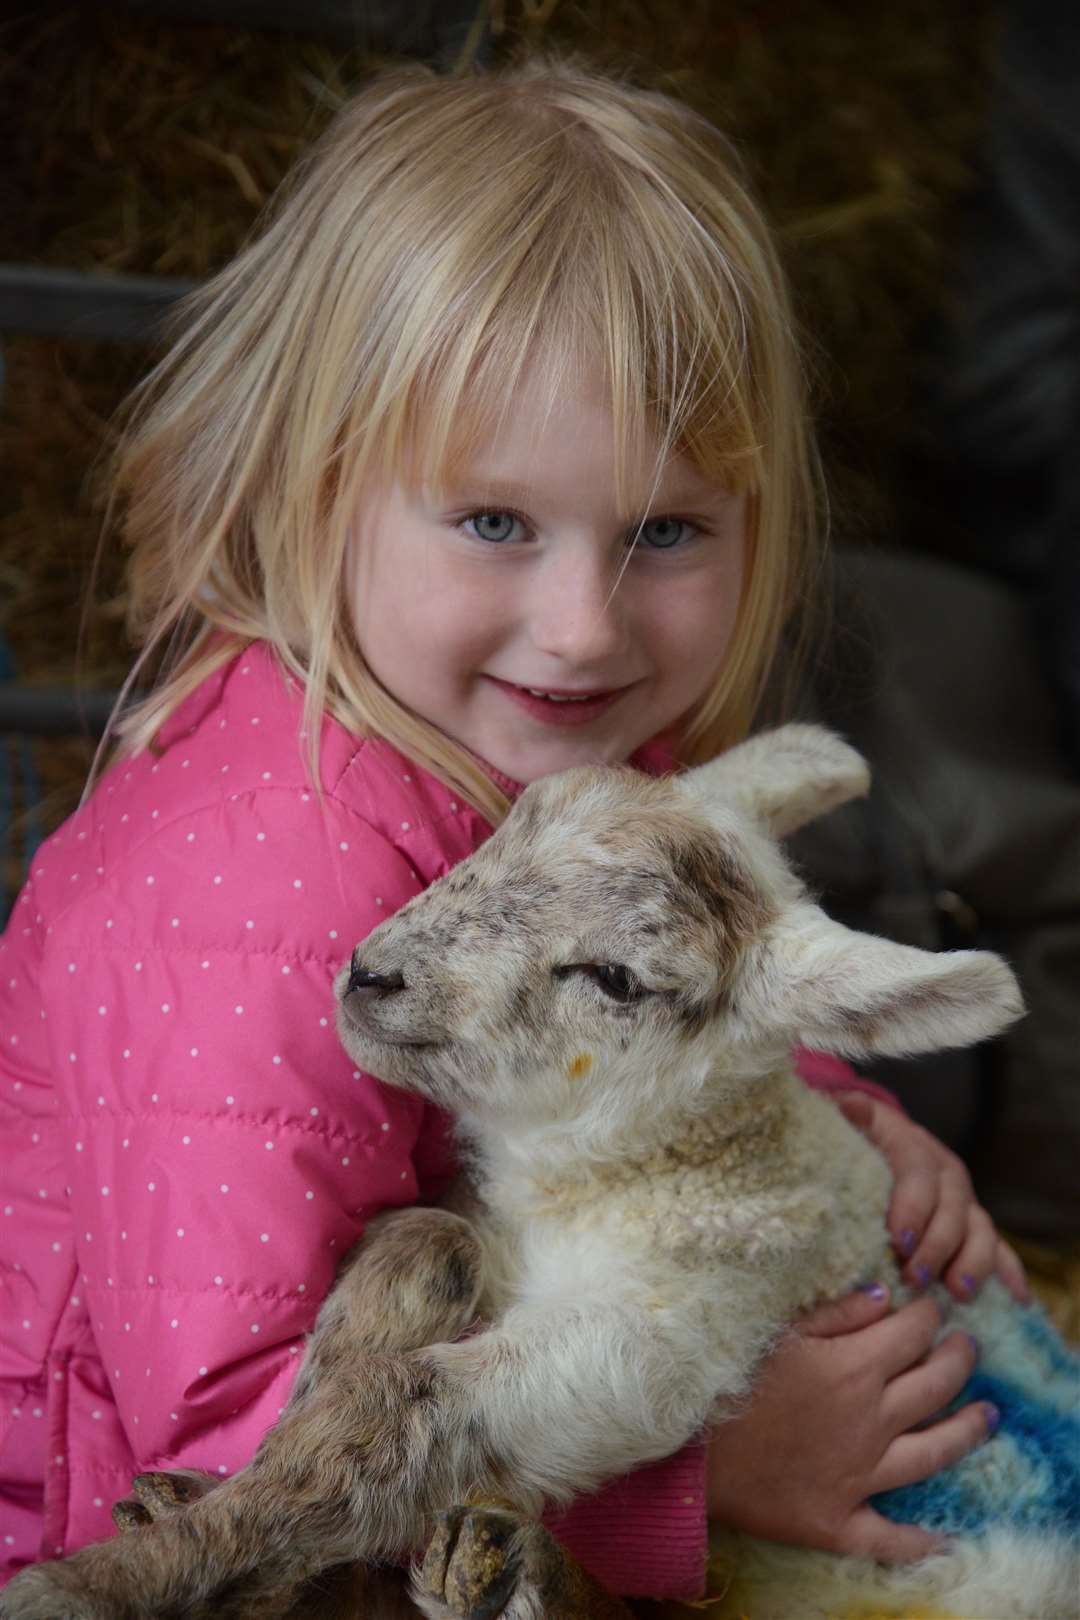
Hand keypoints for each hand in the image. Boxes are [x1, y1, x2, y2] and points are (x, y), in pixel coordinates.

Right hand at [706, 1286, 997, 1560]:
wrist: (686, 1450)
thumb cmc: (725, 1378)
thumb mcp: (777, 1329)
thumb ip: (836, 1311)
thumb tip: (884, 1295)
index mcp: (854, 1367)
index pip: (913, 1331)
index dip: (928, 1314)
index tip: (930, 1306)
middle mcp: (870, 1420)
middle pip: (935, 1384)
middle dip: (958, 1359)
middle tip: (968, 1346)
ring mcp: (861, 1475)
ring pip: (934, 1452)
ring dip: (967, 1431)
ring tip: (987, 1416)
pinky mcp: (839, 1520)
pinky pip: (890, 1537)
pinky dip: (919, 1542)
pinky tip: (944, 1539)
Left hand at [834, 1092, 1029, 1304]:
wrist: (877, 1143)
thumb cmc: (857, 1141)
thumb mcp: (850, 1127)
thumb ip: (852, 1118)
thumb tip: (852, 1104)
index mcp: (913, 1146)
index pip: (918, 1173)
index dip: (912, 1208)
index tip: (897, 1240)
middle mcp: (945, 1172)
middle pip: (952, 1209)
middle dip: (936, 1247)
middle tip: (914, 1278)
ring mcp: (964, 1200)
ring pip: (980, 1230)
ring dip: (972, 1263)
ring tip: (957, 1292)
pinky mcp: (974, 1225)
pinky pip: (998, 1247)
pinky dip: (1008, 1272)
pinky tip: (1015, 1298)